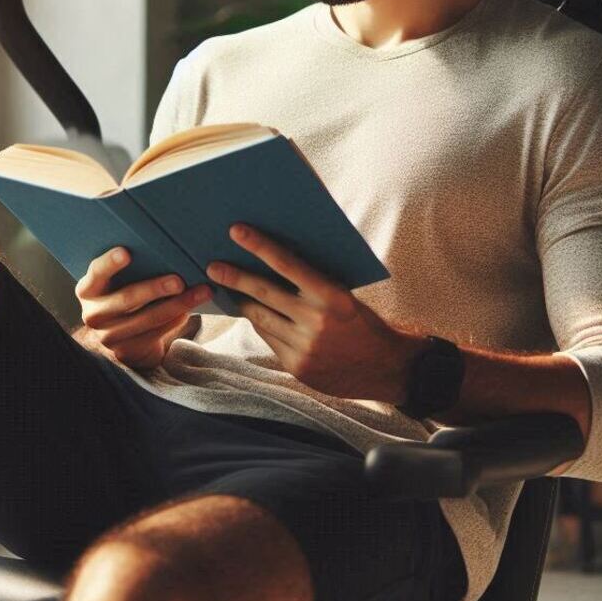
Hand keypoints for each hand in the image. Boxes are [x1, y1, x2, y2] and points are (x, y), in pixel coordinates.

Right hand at [75, 247, 211, 369]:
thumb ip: (131, 269)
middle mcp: (94, 314)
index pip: (96, 273)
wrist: (122, 338)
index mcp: (88, 290)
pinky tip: (191, 310)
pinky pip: (156, 334)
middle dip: (155, 288)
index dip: (110, 263)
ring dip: (177, 305)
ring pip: (147, 319)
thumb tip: (167, 248)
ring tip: (201, 293)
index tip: (127, 252)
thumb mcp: (118, 283)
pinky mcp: (126, 351)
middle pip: (126, 299)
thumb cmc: (125, 297)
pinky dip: (175, 320)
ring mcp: (108, 336)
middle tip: (179, 280)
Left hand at [206, 224, 417, 401]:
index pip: (287, 264)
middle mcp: (316, 322)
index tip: (236, 231)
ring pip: (261, 319)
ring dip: (243, 303)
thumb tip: (276, 263)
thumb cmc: (365, 322)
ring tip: (229, 290)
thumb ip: (315, 283)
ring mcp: (304, 347)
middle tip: (212, 266)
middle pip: (263, 293)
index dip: (259, 246)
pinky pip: (269, 339)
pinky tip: (256, 315)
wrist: (388, 369)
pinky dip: (262, 325)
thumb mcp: (346, 296)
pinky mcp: (297, 366)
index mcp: (333, 296)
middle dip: (234, 278)